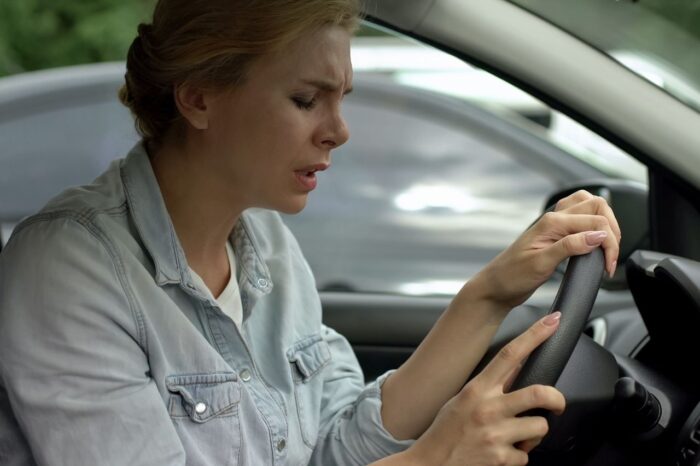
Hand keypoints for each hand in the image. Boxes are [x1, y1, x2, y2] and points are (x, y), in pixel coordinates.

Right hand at [404, 313, 565, 465]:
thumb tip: (516, 367)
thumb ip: (489, 385)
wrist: (430, 464)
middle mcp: (488, 408)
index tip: (552, 321)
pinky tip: (502, 454)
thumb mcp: (462, 399)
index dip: (534, 335)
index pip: (510, 354)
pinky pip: (526, 456)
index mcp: (477, 389)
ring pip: (540, 427)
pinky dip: (518, 457)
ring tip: (516, 437)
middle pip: (539, 392)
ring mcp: (495, 434)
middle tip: (556, 404)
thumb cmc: (444, 431)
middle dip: (556, 399)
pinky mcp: (500, 458)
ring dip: (533, 435)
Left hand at [471, 190, 620, 308]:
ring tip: (608, 248)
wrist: (496, 286)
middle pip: (597, 205)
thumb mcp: (541, 263)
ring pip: (590, 206)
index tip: (609, 265)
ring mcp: (555, 224)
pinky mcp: (556, 233)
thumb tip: (598, 235)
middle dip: (612, 229)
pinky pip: (580, 217)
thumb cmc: (512, 276)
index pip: (595, 221)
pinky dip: (594, 224)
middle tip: (611, 256)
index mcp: (551, 223)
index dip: (609, 243)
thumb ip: (569, 247)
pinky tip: (595, 242)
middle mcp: (554, 219)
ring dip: (605, 222)